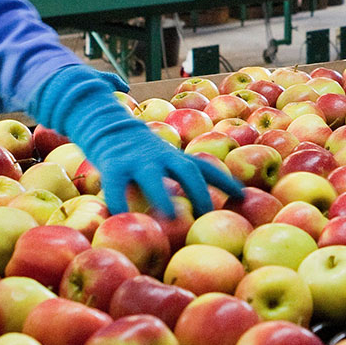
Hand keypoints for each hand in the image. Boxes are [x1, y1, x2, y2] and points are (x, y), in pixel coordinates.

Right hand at [29, 65, 242, 216]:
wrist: (103, 121)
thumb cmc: (136, 147)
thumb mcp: (162, 153)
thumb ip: (182, 162)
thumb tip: (203, 169)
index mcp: (174, 156)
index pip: (205, 168)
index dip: (224, 181)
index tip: (242, 196)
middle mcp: (160, 157)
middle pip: (186, 173)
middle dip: (199, 192)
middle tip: (209, 215)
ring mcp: (136, 161)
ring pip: (153, 178)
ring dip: (163, 197)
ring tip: (171, 218)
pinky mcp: (113, 166)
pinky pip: (116, 188)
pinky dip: (120, 205)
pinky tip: (124, 223)